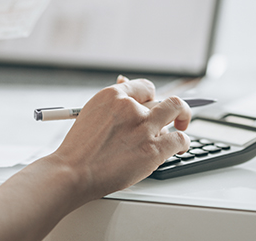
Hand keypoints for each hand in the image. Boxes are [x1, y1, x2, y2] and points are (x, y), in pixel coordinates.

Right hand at [48, 76, 190, 199]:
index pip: (146, 88)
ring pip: (176, 111)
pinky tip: (180, 147)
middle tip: (175, 116)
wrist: (72, 172)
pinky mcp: (153, 149)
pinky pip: (180, 138)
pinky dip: (183, 142)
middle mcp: (131, 107)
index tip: (155, 105)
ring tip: (177, 131)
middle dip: (171, 108)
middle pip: (163, 98)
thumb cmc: (79, 148)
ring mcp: (143, 127)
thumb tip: (125, 82)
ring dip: (179, 121)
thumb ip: (113, 102)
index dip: (153, 98)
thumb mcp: (91, 113)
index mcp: (113, 95)